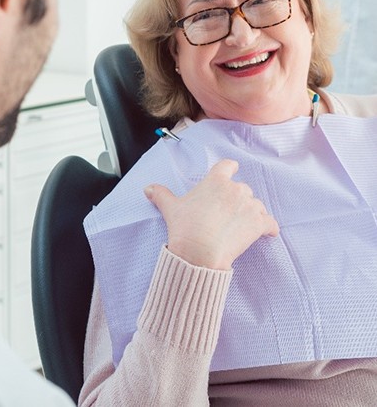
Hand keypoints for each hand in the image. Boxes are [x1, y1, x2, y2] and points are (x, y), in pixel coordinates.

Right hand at [145, 158, 278, 269]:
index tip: (232, 170)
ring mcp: (249, 205)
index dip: (230, 168)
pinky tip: (268, 233)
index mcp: (215, 180)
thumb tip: (148, 189)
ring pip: (256, 205)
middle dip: (237, 200)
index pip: (227, 166)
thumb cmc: (185, 227)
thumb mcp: (171, 208)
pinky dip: (269, 228)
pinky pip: (270, 223)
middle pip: (242, 189)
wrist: (199, 251)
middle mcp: (235, 189)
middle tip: (227, 214)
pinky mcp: (259, 223)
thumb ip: (161, 195)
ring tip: (241, 227)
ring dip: (252, 213)